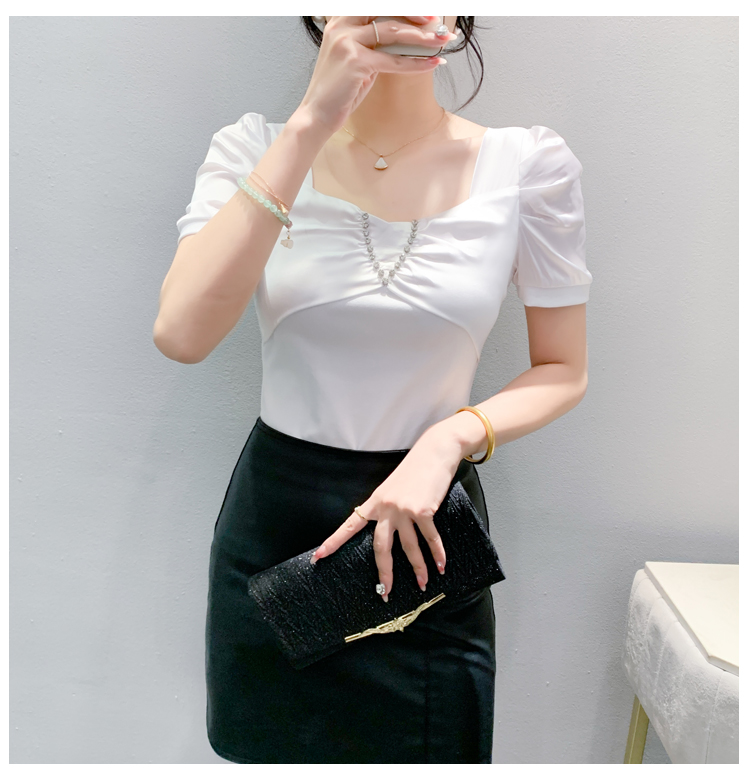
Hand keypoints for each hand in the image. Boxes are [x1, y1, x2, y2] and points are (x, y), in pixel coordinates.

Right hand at [297, 16, 451, 134]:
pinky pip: (393, 61)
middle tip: (436, 19)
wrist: (317, 115)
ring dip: (422, 38)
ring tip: (442, 41)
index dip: (400, 7)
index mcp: (340, 20)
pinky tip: (432, 63)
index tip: (422, 11)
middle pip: (385, 9)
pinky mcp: (355, 62)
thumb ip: (374, 45)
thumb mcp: (356, 59)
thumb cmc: (338, 90)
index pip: (375, 5)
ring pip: (393, 33)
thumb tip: (404, 41)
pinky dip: (416, 63)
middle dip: (414, 12)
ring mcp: (347, 42)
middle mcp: (341, 25)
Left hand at [310, 426, 464, 600]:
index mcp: (374, 502)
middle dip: (384, 573)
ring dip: (418, 569)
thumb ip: (386, 508)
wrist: (434, 452)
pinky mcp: (423, 511)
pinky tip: (441, 566)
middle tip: (385, 593)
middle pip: (380, 548)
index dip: (333, 542)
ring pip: (408, 548)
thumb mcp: (393, 488)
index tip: (318, 557)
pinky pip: (430, 538)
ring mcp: (404, 510)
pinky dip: (437, 554)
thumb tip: (388, 529)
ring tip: (423, 584)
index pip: (349, 525)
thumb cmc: (415, 470)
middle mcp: (386, 508)